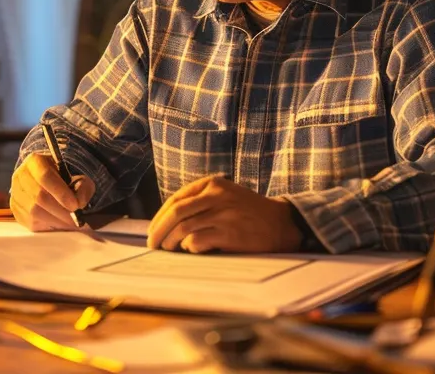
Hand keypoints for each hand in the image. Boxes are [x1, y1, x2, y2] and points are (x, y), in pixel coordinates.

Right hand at [10, 153, 95, 231]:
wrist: (45, 184)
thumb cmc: (62, 180)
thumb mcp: (76, 176)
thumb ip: (83, 187)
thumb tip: (80, 202)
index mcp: (34, 162)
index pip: (45, 176)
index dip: (61, 193)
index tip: (76, 205)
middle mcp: (20, 176)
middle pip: (39, 197)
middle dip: (61, 211)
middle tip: (77, 220)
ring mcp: (16, 194)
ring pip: (34, 212)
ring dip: (56, 220)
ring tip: (71, 224)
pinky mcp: (16, 210)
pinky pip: (31, 222)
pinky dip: (48, 226)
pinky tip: (60, 225)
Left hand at [146, 175, 303, 253]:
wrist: (281, 225)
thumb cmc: (249, 213)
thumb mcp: (226, 196)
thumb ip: (200, 202)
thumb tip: (166, 222)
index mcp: (213, 184)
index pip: (176, 199)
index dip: (159, 217)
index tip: (152, 230)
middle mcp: (217, 196)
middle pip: (176, 213)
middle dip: (159, 231)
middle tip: (153, 245)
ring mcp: (223, 214)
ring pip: (183, 228)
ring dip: (171, 241)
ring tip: (170, 249)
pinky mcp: (229, 234)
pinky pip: (197, 241)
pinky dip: (190, 247)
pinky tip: (193, 250)